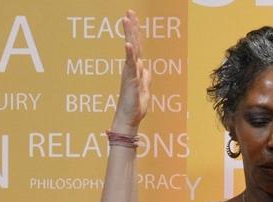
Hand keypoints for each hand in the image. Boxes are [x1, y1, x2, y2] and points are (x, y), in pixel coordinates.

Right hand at [112, 10, 150, 131]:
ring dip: (129, 35)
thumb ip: (145, 78)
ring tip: (125, 20)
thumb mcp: (144, 89)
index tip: (133, 18)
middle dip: (131, 27)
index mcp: (136, 69)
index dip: (136, 32)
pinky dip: (129, 55)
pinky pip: (130, 66)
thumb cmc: (135, 107)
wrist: (130, 120)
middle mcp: (131, 68)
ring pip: (131, 51)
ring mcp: (130, 73)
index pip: (138, 46)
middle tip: (128, 12)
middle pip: (133, 43)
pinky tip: (128, 44)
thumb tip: (146, 69)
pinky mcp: (130, 81)